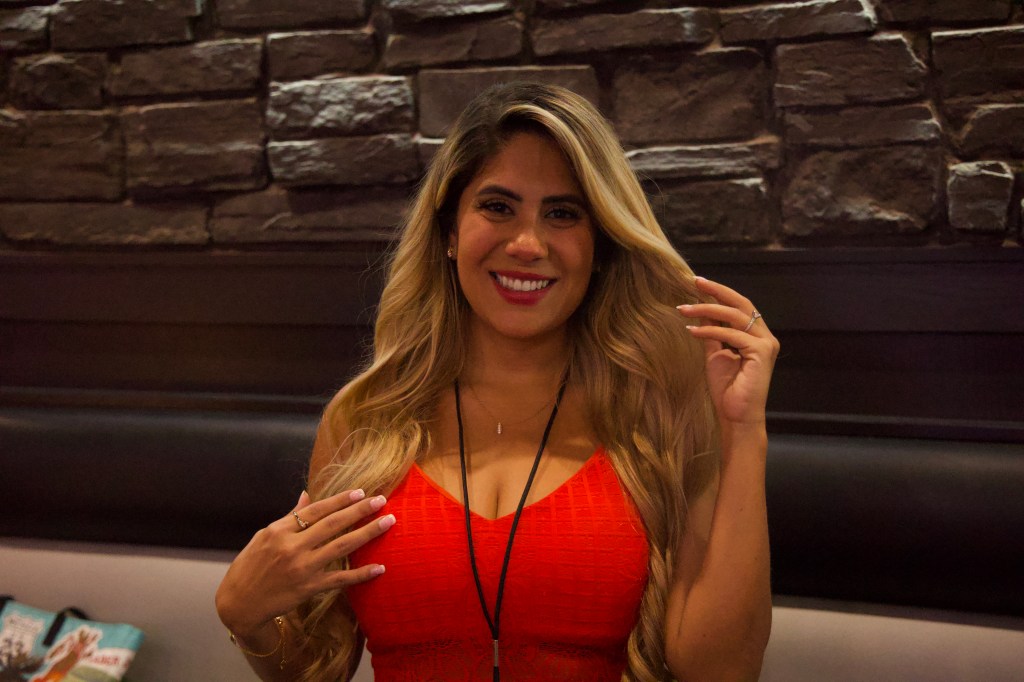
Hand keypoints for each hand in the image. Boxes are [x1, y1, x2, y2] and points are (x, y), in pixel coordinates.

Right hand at [215, 488, 394, 638]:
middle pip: (332, 524)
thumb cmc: (250, 566)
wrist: (238, 603)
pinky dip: (361, 574)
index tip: (360, 492)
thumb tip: (307, 495)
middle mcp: (292, 547)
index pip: (315, 510)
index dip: (340, 500)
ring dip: (367, 533)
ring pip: (341, 546)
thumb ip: (289, 517)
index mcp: (279, 531)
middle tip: (381, 500)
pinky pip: (340, 580)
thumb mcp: (264, 536)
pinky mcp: (309, 588)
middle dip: (359, 510)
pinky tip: (380, 567)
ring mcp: (302, 568)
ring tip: (387, 522)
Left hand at [677, 276, 778, 427]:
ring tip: (684, 309)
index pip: (739, 306)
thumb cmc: (727, 389)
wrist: (737, 417)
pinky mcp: (761, 352)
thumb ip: (711, 332)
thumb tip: (701, 309)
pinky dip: (710, 330)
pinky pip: (732, 334)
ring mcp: (765, 344)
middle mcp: (765, 337)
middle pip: (741, 303)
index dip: (719, 293)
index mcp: (756, 336)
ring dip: (706, 309)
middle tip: (694, 281)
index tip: (697, 283)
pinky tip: (692, 330)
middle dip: (716, 290)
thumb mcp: (715, 354)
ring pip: (735, 315)